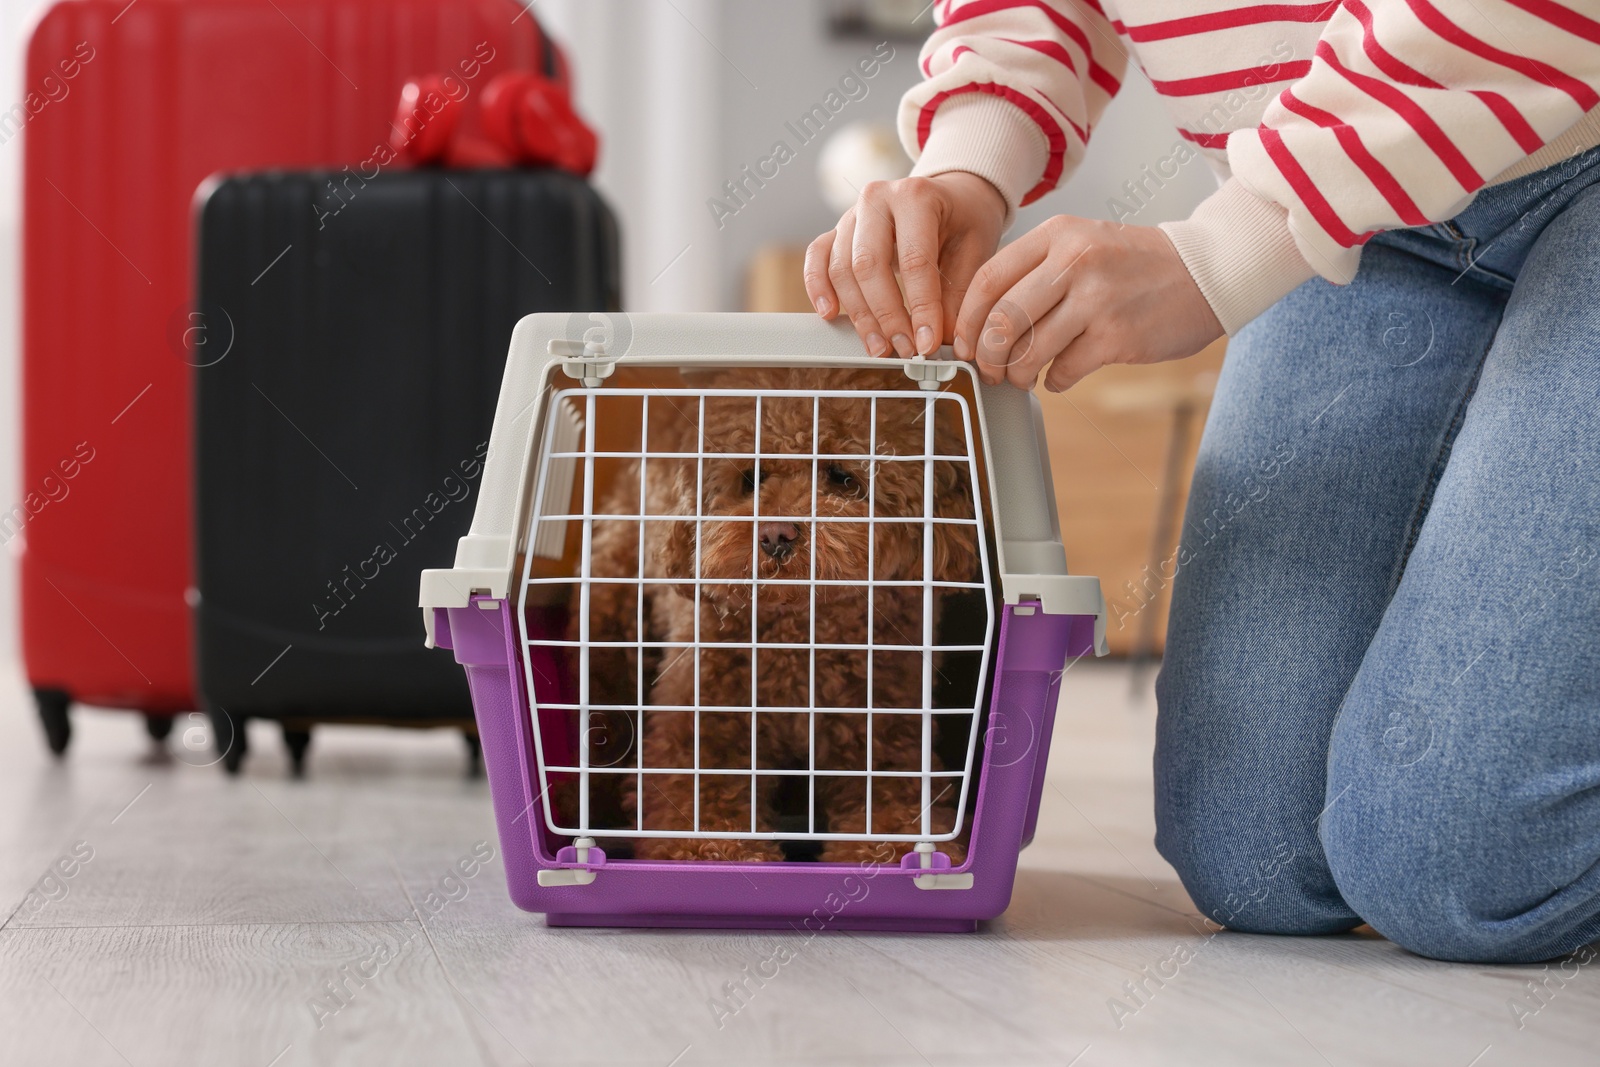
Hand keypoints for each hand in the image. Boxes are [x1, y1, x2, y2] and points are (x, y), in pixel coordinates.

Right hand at [805, 172, 1005, 357]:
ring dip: (859, 314)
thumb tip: (941, 341)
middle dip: (886, 315)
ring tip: (880, 345)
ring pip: (841, 269)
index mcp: (916, 196)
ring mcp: (852, 214)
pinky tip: (829, 314)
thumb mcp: (975, 250)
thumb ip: (957, 295)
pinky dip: (818, 287)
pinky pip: (817, 257)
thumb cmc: (963, 218)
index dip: (920, 308)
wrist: (950, 195)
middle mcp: (877, 199)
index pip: (913, 260)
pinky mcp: (837, 230)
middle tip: (904, 348)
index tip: (927, 343)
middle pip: (868, 265)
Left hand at [953, 215, 1222, 391]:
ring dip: (1018, 374)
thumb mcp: (1083, 243)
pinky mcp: (1117, 336)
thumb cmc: (1137, 264)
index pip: (988, 279)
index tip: (963, 343)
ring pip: (1029, 351)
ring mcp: (1097, 300)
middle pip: (1003, 320)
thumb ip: (1035, 270)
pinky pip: (1064, 371)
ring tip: (1023, 377)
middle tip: (990, 370)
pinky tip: (1060, 376)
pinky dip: (1055, 381)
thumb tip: (983, 320)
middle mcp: (1075, 262)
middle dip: (987, 356)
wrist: (1208, 270)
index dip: (967, 320)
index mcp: (1058, 235)